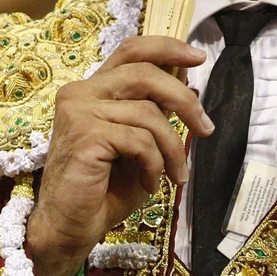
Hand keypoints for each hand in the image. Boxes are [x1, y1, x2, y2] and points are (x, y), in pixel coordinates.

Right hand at [24, 36, 212, 275]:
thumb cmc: (103, 188)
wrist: (70, 227)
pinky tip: (150, 183)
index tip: (198, 58)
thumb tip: (186, 82)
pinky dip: (154, 164)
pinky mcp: (85, 135)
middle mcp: (81, 92)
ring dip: (172, 147)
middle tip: (206, 128)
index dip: (167, 48)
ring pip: (148, 112)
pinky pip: (139, 140)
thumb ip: (153, 111)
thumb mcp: (138, 142)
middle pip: (144, 74)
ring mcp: (80, 112)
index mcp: (93, 89)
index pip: (131, 50)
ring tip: (176, 174)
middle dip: (183, 99)